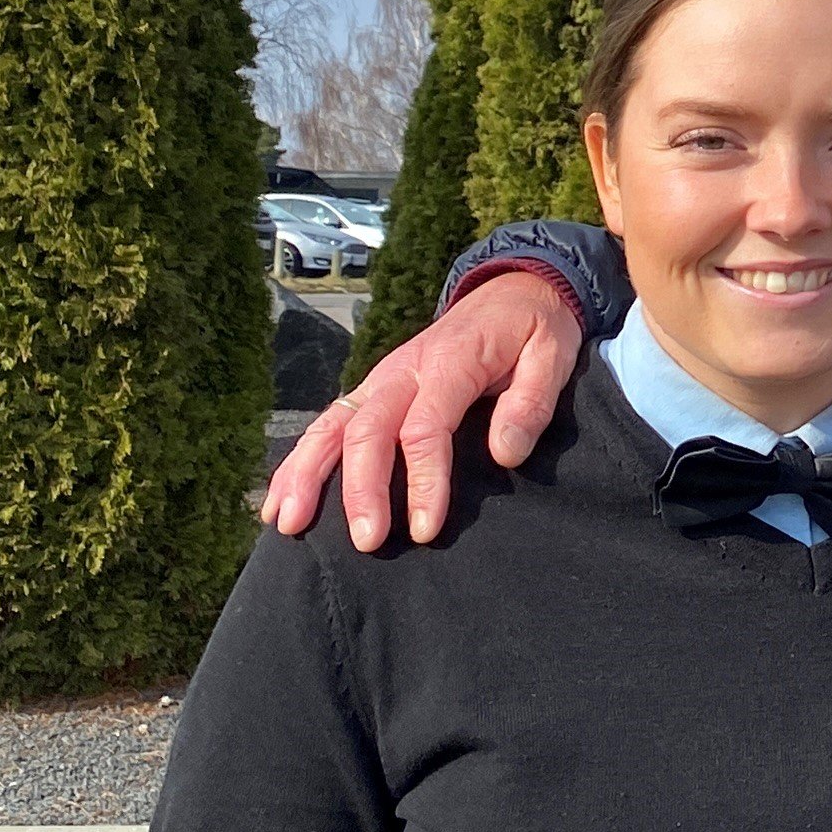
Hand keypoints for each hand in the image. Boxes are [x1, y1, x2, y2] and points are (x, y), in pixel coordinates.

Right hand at [260, 269, 584, 550]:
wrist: (512, 288)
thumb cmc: (534, 328)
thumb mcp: (553, 355)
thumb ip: (531, 403)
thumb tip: (505, 454)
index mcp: (450, 362)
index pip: (425, 427)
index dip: (423, 481)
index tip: (425, 529)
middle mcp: (404, 370)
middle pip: (368, 431)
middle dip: (361, 490)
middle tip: (366, 542)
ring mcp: (380, 379)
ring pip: (331, 426)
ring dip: (307, 476)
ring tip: (289, 525)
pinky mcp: (371, 390)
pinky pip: (326, 426)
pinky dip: (298, 463)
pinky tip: (279, 503)